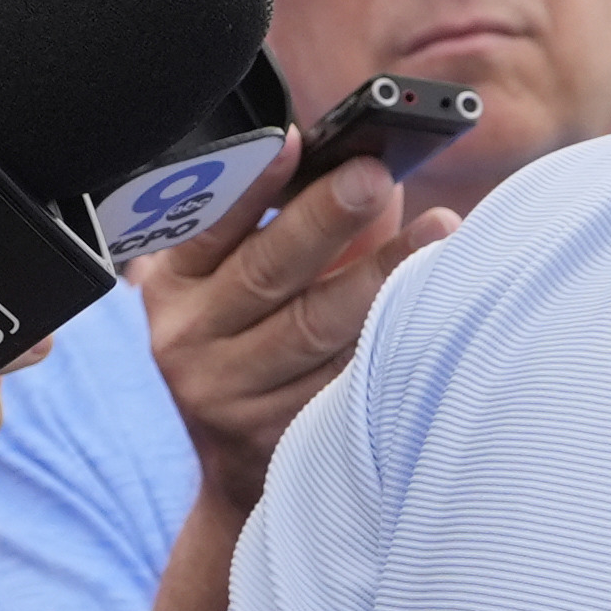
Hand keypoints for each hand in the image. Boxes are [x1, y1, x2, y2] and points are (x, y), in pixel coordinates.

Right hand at [143, 156, 454, 516]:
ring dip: (380, 276)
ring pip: (314, 329)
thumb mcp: (239, 285)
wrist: (226, 469)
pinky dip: (385, 338)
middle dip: (327, 219)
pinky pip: (341, 378)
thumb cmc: (245, 347)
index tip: (293, 141)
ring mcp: (229, 394)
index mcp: (174, 288)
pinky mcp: (275, 435)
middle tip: (377, 176)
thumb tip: (370, 175)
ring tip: (435, 232)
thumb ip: (296, 229)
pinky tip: (427, 306)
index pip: (210, 226)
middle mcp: (189, 341)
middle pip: (267, 273)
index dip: (252, 184)